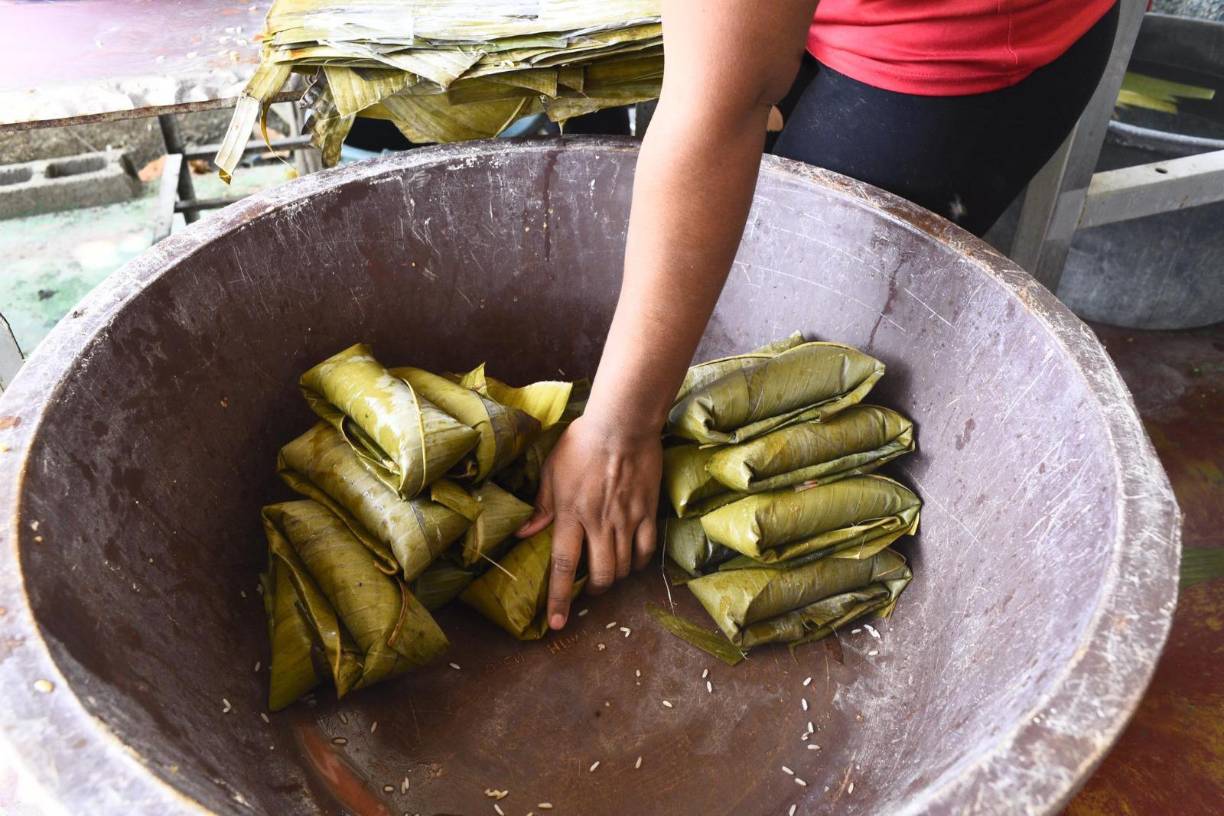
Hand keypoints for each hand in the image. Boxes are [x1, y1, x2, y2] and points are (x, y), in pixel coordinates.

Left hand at [515, 414, 661, 629]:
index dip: (558, 598)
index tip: (556, 623)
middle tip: (587, 589)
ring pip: (623, 567)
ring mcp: (626, 520)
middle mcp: (599, 523)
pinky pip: (646, 550)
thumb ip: (541, 506)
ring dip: (614, 578)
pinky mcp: (647, 513)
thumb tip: (524, 533)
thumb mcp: (552, 471)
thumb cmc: (582, 443)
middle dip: (592, 591)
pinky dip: (638, 562)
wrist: (623, 424)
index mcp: (571, 514)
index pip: (562, 566)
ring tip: (607, 573)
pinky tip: (632, 560)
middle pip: (599, 575)